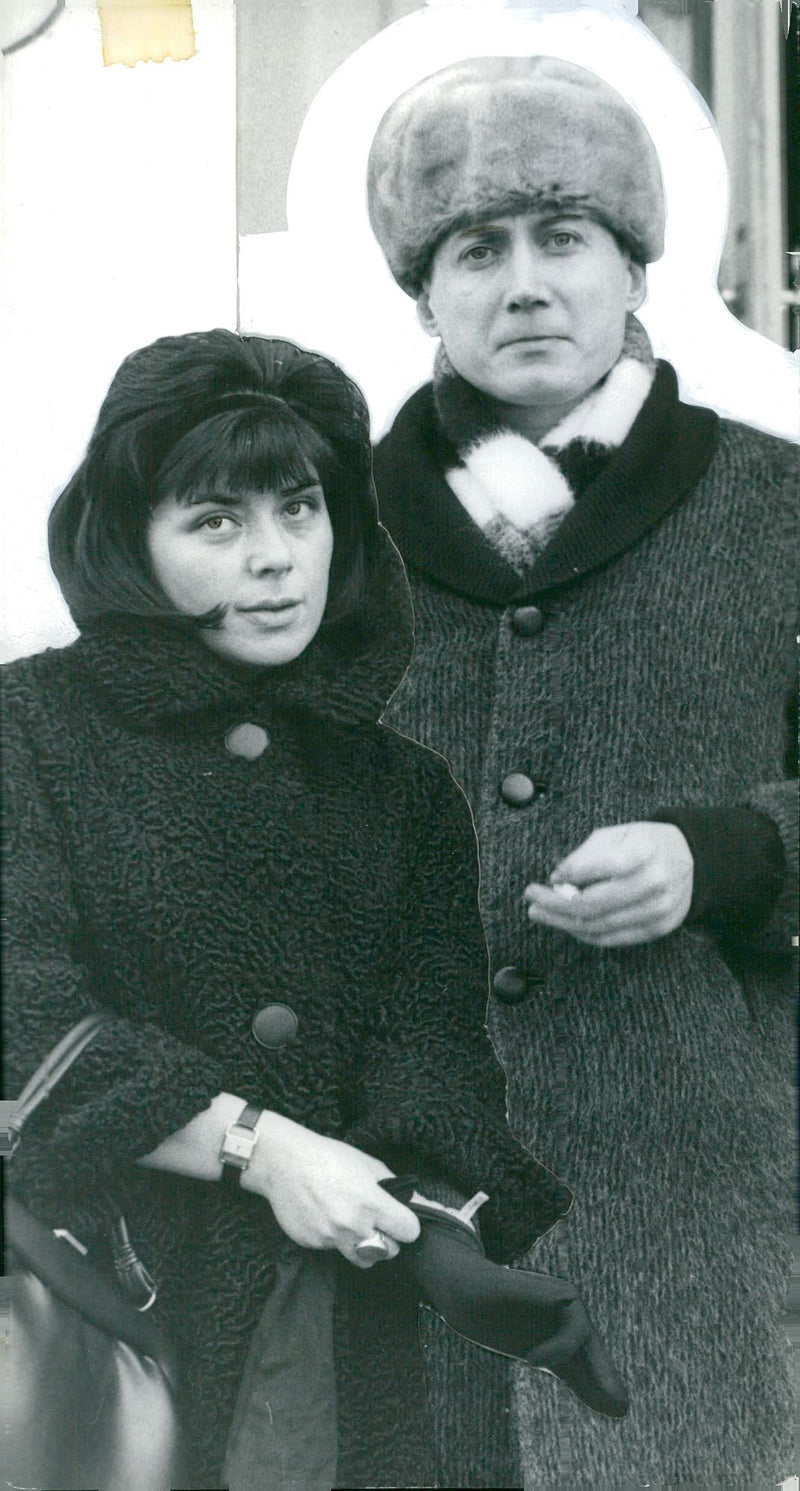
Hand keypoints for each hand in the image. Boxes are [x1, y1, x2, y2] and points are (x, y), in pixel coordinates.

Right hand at [243, 1111, 419, 1266]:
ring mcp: (330, 1238)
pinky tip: (326, 1217)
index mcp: (371, 1203)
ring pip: (362, 1258)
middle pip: (388, 1252)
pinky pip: (333, 1250)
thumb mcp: (369, 1165)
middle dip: (387, 1238)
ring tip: (353, 1223)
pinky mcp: (312, 1244)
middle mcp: (352, 1225)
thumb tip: (431, 1206)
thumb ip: (398, 1188)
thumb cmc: (328, 1157)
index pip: (409, 1232)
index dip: (407, 1224)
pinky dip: (335, 1239)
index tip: (401, 1218)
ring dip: (364, 1246)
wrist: (283, 1161)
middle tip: (376, 1221)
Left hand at [524, 822, 693, 946]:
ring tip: (540, 912)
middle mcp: (656, 883)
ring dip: (562, 922)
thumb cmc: (644, 844)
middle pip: (594, 903)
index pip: (605, 866)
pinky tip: (565, 923)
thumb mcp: (616, 834)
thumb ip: (587, 855)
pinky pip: (611, 938)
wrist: (690, 860)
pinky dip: (583, 932)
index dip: (573, 872)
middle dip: (555, 903)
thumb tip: (558, 880)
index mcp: (646, 851)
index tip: (552, 875)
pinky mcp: (657, 929)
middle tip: (531, 898)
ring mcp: (658, 910)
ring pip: (599, 926)